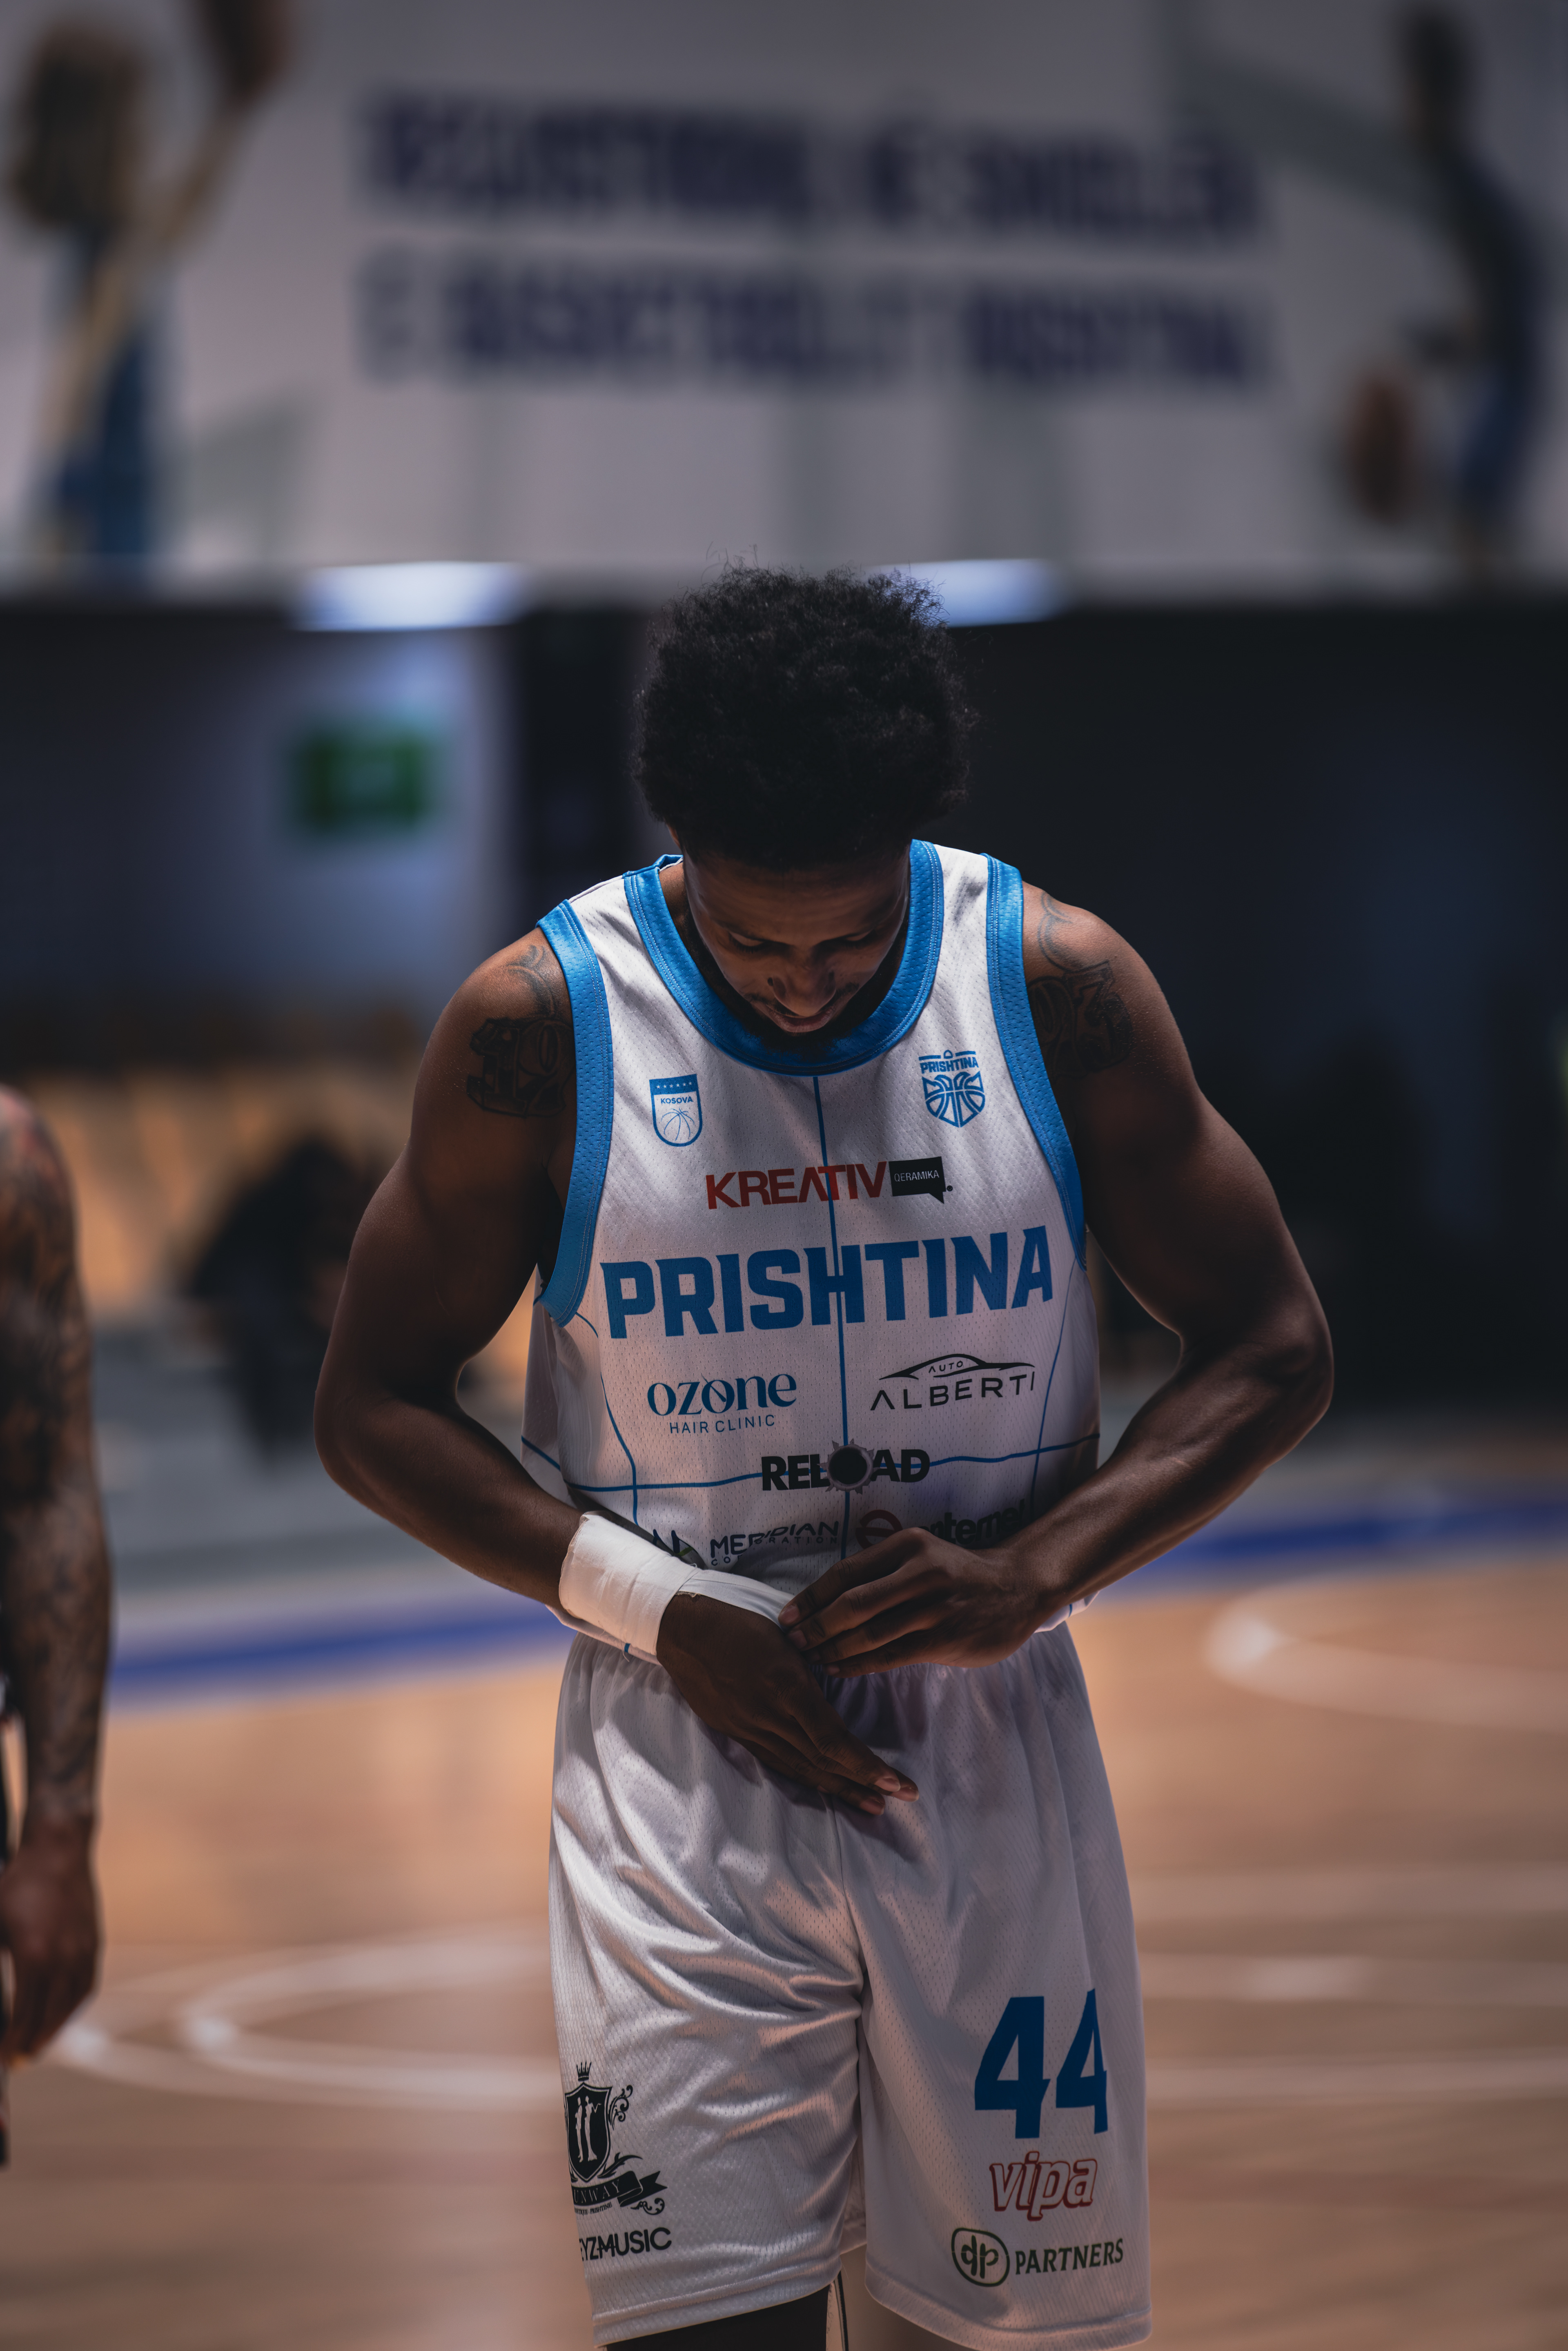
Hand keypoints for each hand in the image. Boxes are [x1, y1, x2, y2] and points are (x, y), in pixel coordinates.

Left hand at [0, 1814, 99, 2062]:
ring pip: (71, 2005)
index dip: (12, 2043)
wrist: (58, 1848)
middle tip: (19, 2061)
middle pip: (49, 2019)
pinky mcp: (94, 1942)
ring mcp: (83, 1951)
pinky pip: (85, 1986)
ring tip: (39, 2042)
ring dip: (55, 2029)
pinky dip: (73, 2006)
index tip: (3, 2059)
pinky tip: (61, 2011)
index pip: (23, 2017)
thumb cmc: (16, 1884)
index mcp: (33, 1958)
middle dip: (32, 2044)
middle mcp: (63, 1959)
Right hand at [656, 1595, 917, 1813]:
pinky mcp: (738, 1734)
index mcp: (787, 1686)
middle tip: (900, 1796)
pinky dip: (806, 1778)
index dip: (864, 1766)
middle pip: (822, 1761)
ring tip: (871, 1803)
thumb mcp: (785, 1637)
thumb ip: (812, 1670)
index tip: (894, 1781)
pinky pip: (778, 1763)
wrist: (683, 1630)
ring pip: (801, 1768)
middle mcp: (770, 1716)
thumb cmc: (739, 1621)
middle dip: (863, 1782)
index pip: (833, 1739)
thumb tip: (838, 1693)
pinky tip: (826, 1787)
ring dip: (839, 1788)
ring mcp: (751, 1729)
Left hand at [779, 1528, 1058, 1674]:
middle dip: (816, 1626)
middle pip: (852, 1604)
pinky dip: (860, 1664)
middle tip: (793, 1643)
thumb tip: (823, 1600)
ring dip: (834, 1649)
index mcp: (906, 1545)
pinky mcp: (945, 1638)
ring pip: (870, 1633)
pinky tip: (841, 1668)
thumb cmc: (956, 1574)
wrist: (1016, 1588)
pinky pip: (891, 1655)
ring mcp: (934, 1606)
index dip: (811, 1597)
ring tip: (812, 1659)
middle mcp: (919, 1571)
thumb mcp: (919, 1556)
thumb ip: (879, 1571)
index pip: (845, 1572)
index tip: (786, 1616)